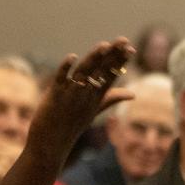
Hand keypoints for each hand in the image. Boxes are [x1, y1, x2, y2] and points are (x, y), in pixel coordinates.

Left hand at [30, 37, 134, 156]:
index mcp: (96, 97)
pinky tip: (72, 57)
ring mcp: (70, 95)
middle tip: (123, 40)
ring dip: (93, 59)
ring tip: (103, 45)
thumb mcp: (95, 110)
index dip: (120, 61)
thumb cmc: (72, 126)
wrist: (51, 144)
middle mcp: (86, 95)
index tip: (130, 47)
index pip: (111, 75)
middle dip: (112, 55)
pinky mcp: (54, 96)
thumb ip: (112, 98)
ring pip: (84, 73)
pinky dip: (66, 68)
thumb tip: (133, 94)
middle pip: (101, 71)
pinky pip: (61, 79)